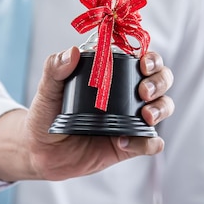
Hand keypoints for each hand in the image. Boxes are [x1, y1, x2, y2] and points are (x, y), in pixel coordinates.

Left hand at [0, 47, 173, 181]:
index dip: (151, 59)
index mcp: (113, 75)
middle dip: (159, 82)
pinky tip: (125, 142)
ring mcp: (131, 119)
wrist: (40, 151)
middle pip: (161, 80)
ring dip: (161, 109)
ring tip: (145, 116)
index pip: (143, 59)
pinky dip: (149, 142)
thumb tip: (71, 52)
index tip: (142, 65)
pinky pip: (151, 143)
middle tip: (143, 92)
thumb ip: (55, 68)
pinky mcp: (129, 144)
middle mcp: (127, 94)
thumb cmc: (46, 114)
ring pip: (163, 108)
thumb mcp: (48, 89)